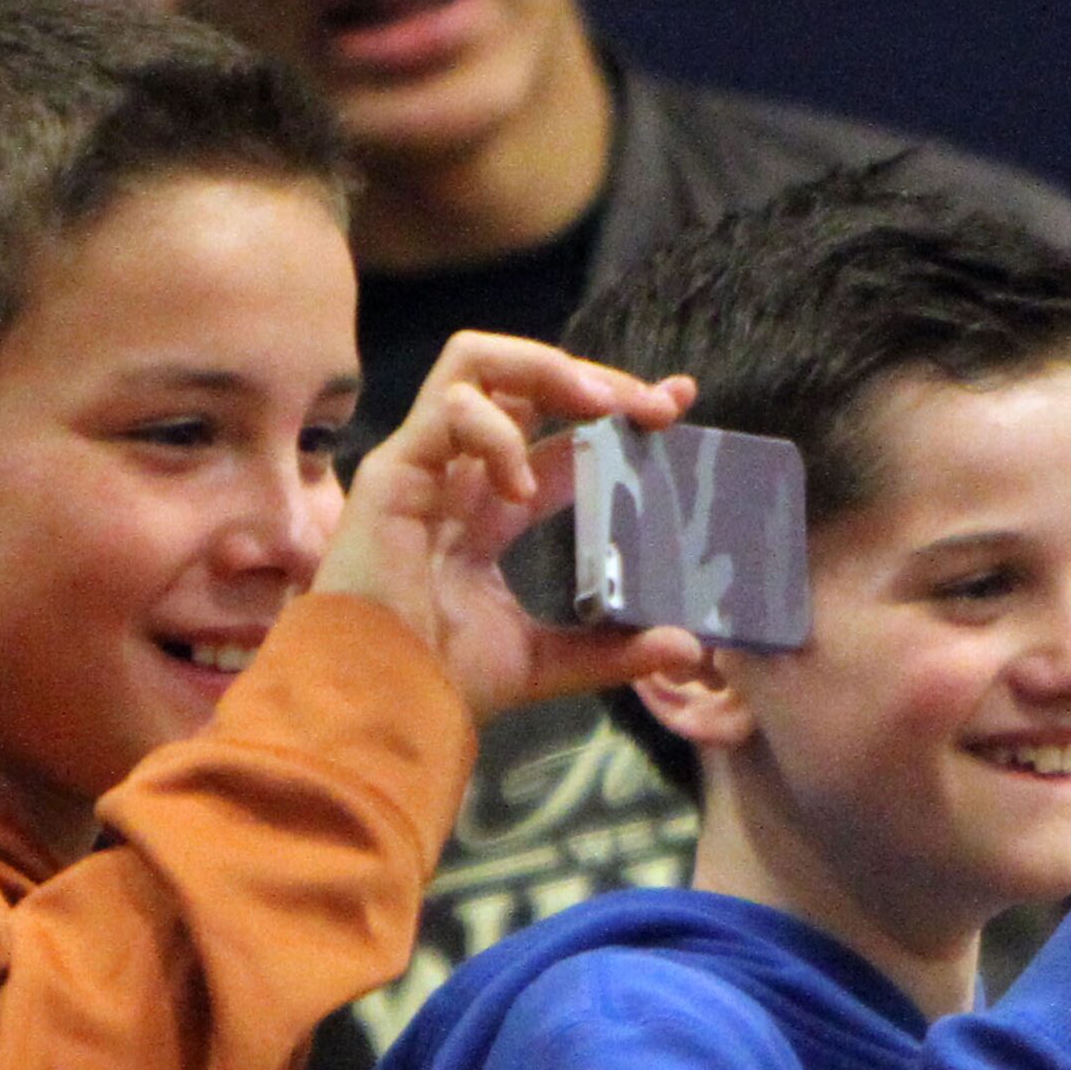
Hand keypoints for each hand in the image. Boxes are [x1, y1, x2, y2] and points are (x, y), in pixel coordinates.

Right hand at [313, 331, 705, 722]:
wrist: (380, 707)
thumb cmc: (439, 684)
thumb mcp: (545, 662)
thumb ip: (611, 650)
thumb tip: (690, 648)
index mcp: (490, 512)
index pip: (560, 438)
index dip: (616, 412)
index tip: (677, 407)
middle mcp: (458, 477)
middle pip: (523, 382)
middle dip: (593, 376)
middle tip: (655, 403)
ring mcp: (423, 466)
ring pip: (476, 363)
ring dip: (547, 370)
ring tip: (599, 407)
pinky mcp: (394, 470)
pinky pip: (451, 409)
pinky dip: (496, 431)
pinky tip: (522, 486)